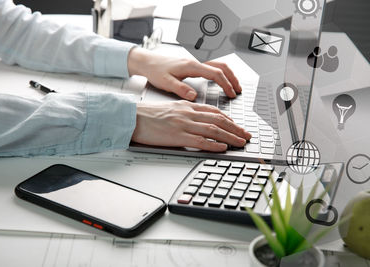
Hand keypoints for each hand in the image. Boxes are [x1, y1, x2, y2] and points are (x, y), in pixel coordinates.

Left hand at [128, 48, 241, 100]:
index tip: (231, 94)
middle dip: (232, 78)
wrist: (147, 62)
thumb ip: (180, 89)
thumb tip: (193, 96)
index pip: (215, 73)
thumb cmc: (155, 71)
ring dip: (228, 75)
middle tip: (238, 91)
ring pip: (218, 64)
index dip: (226, 84)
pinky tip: (221, 81)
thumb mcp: (166, 82)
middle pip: (221, 66)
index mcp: (191, 66)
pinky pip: (212, 66)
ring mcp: (195, 61)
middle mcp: (195, 61)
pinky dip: (221, 73)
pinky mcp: (193, 64)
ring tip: (234, 87)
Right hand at [131, 101, 250, 151]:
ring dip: (230, 137)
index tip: (238, 126)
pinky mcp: (177, 136)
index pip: (214, 112)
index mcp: (187, 106)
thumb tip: (198, 120)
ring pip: (213, 130)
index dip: (229, 120)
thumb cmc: (148, 115)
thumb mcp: (171, 108)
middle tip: (246, 135)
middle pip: (218, 121)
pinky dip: (214, 145)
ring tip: (241, 142)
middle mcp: (189, 114)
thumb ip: (186, 112)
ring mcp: (184, 125)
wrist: (132, 117)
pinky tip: (222, 148)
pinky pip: (200, 141)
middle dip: (235, 128)